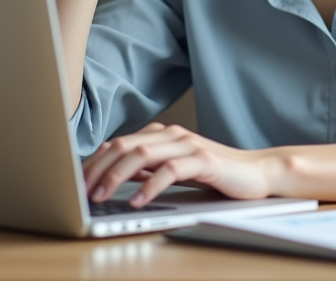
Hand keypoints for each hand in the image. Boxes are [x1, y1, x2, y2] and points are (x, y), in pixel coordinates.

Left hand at [82, 122, 276, 207]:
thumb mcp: (175, 169)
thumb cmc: (216, 173)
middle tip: (83, 191)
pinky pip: (170, 170)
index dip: (95, 162)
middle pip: (125, 145)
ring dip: (117, 176)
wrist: (257, 172)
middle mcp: (173, 135)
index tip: (78, 183)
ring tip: (102, 196)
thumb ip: (149, 166)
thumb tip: (115, 171)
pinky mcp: (204, 161)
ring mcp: (188, 145)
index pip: (119, 143)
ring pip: (143, 153)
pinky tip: (138, 201)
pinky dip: (150, 185)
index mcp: (163, 135)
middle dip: (99, 168)